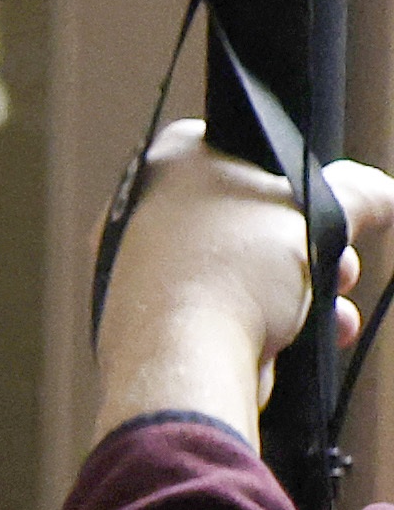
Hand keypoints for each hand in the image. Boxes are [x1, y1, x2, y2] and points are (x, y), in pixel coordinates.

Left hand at [93, 125, 393, 442]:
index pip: (226, 143)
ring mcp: (141, 276)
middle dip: (310, 240)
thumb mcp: (318, 215)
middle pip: (248, 215)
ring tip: (333, 302)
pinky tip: (309, 337)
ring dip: (304, 286)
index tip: (316, 195)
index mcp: (163, 167)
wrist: (181, 366)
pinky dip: (270, 321)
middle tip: (339, 261)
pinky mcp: (156, 326)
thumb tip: (382, 193)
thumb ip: (357, 195)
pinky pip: (224, 311)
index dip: (280, 167)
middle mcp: (140, 217)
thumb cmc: (231, 273)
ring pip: (243, 269)